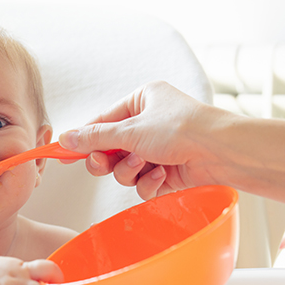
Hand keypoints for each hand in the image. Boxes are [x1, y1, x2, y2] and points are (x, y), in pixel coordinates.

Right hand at [59, 81, 227, 199]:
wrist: (222, 152)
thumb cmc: (183, 129)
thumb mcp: (130, 130)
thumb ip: (95, 137)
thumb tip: (66, 138)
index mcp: (141, 102)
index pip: (101, 122)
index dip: (81, 139)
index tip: (62, 152)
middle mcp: (148, 124)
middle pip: (109, 148)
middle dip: (108, 159)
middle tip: (102, 163)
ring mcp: (157, 148)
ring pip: (124, 168)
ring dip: (130, 170)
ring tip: (144, 163)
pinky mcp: (166, 170)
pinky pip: (142, 182)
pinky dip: (149, 181)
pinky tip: (161, 174)